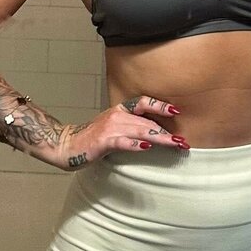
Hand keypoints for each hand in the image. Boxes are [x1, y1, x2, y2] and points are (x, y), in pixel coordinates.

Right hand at [59, 95, 188, 168]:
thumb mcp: (114, 127)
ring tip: (173, 143)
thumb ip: (131, 126)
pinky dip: (135, 144)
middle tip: (183, 141)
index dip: (160, 106)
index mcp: (120, 111)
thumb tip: (155, 132)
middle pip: (147, 122)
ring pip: (139, 131)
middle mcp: (117, 116)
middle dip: (167, 132)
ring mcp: (110, 128)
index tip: (176, 111)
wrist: (67, 145)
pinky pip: (122, 141)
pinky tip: (146, 146)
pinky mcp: (103, 141)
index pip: (143, 103)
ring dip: (159, 138)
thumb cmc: (93, 138)